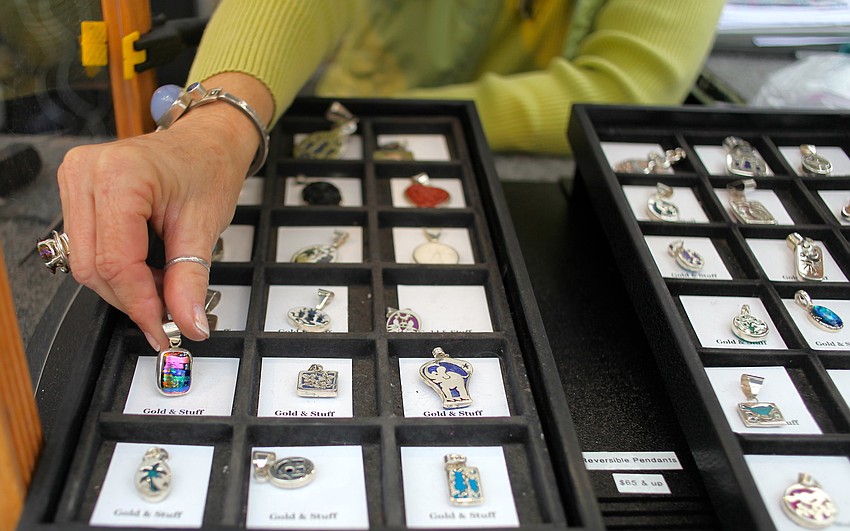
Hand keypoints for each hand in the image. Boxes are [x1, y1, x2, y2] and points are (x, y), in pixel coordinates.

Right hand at [57, 74, 272, 349]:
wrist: (207, 141)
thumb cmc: (208, 168)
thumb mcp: (204, 228)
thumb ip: (191, 281)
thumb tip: (189, 323)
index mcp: (120, 176)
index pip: (117, 262)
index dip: (140, 305)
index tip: (163, 330)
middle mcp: (88, 173)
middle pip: (94, 266)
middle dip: (131, 299)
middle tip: (168, 316)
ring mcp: (76, 179)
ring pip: (84, 262)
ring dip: (123, 287)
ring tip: (161, 290)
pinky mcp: (75, 189)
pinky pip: (84, 247)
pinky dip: (114, 269)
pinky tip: (143, 272)